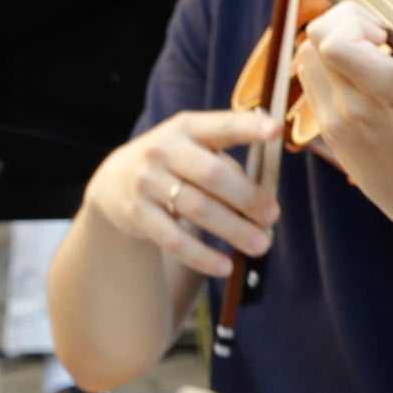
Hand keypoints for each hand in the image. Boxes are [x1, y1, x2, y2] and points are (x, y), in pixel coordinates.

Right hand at [88, 108, 279, 280]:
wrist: (116, 180)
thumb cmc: (177, 163)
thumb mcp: (197, 149)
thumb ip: (229, 166)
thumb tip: (263, 205)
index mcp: (188, 127)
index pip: (222, 125)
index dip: (249, 127)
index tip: (276, 131)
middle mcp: (164, 149)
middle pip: (212, 174)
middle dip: (247, 197)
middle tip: (272, 216)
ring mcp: (147, 181)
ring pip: (197, 208)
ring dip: (233, 229)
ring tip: (261, 245)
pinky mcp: (137, 213)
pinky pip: (174, 240)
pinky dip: (203, 256)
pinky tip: (225, 267)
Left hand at [292, 3, 392, 227]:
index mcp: (386, 94)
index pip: (333, 40)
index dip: (355, 20)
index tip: (385, 31)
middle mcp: (351, 108)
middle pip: (313, 39)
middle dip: (343, 23)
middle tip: (376, 34)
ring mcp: (335, 122)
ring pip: (306, 58)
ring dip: (331, 44)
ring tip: (368, 52)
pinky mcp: (330, 133)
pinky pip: (312, 84)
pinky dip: (329, 69)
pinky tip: (361, 77)